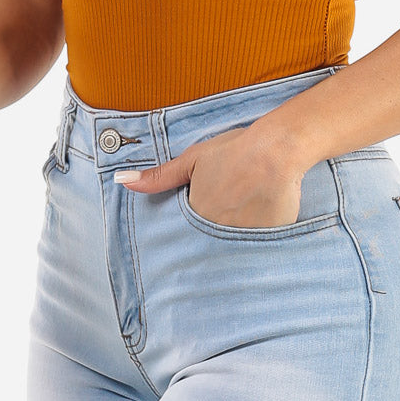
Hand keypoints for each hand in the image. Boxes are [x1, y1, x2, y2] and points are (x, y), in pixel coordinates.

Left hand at [115, 124, 305, 229]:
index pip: (185, 235)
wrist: (276, 152)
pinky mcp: (267, 242)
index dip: (192, 228)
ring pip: (232, 248)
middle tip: (226, 215)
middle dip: (211, 237)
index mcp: (195, 215)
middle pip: (208, 244)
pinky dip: (257, 241)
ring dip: (234, 239)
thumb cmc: (234, 151)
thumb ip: (159, 177)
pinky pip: (257, 249)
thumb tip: (123, 182)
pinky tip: (262, 221)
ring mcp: (242, 240)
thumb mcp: (193, 160)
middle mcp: (216, 233)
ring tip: (245, 216)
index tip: (199, 222)